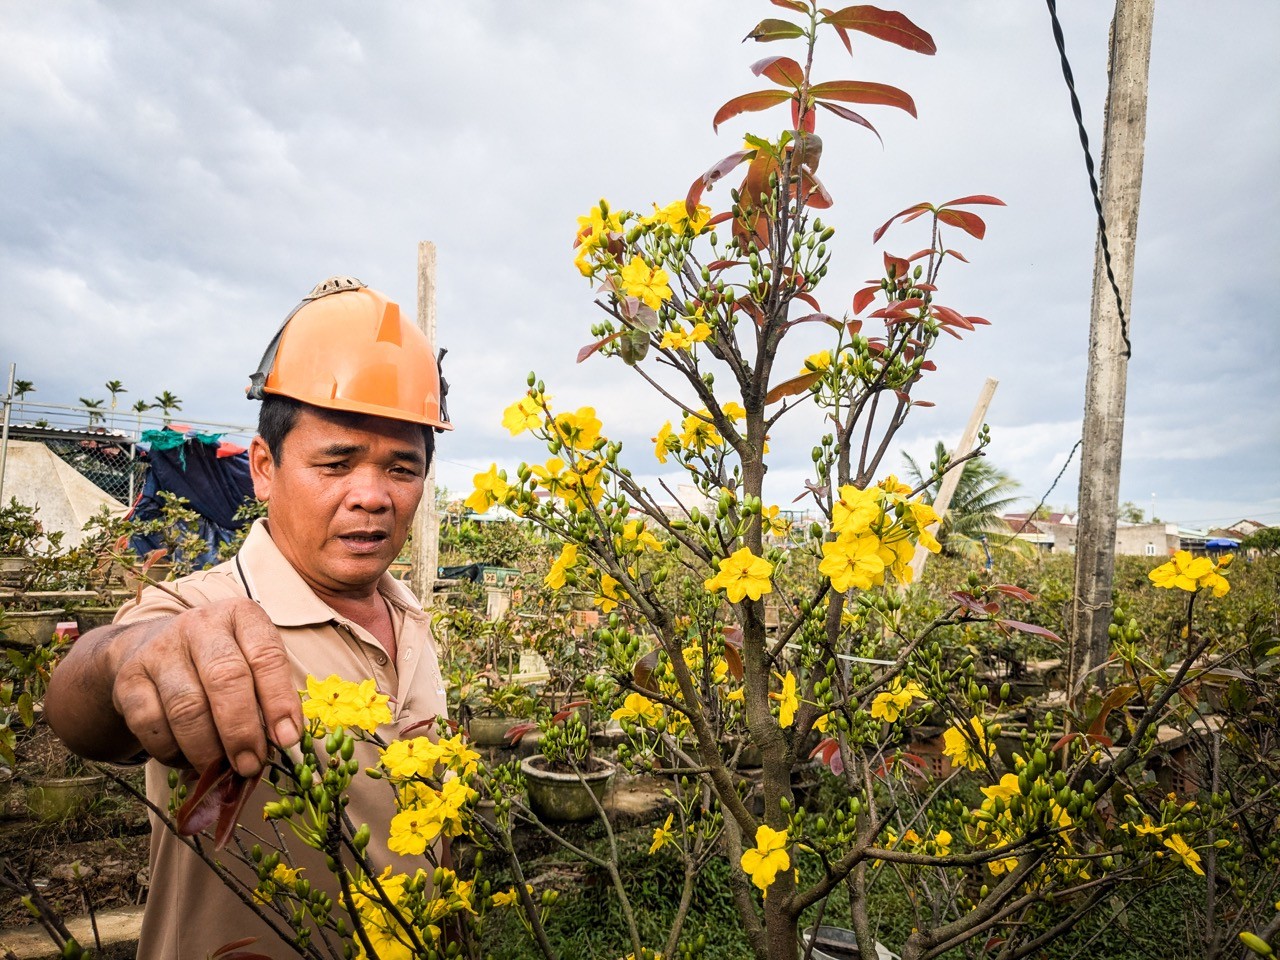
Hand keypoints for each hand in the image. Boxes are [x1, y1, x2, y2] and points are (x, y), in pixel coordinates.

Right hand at [109, 598, 302, 775]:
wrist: (149, 647)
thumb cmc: (218, 659)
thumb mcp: (249, 659)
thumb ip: (268, 694)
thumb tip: (283, 741)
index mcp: (240, 616)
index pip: (266, 656)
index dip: (280, 701)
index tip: (288, 739)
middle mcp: (200, 625)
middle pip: (225, 681)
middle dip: (242, 731)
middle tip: (252, 764)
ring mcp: (160, 650)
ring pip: (187, 708)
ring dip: (208, 749)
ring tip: (222, 769)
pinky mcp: (129, 678)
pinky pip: (151, 725)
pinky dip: (173, 752)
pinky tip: (188, 760)